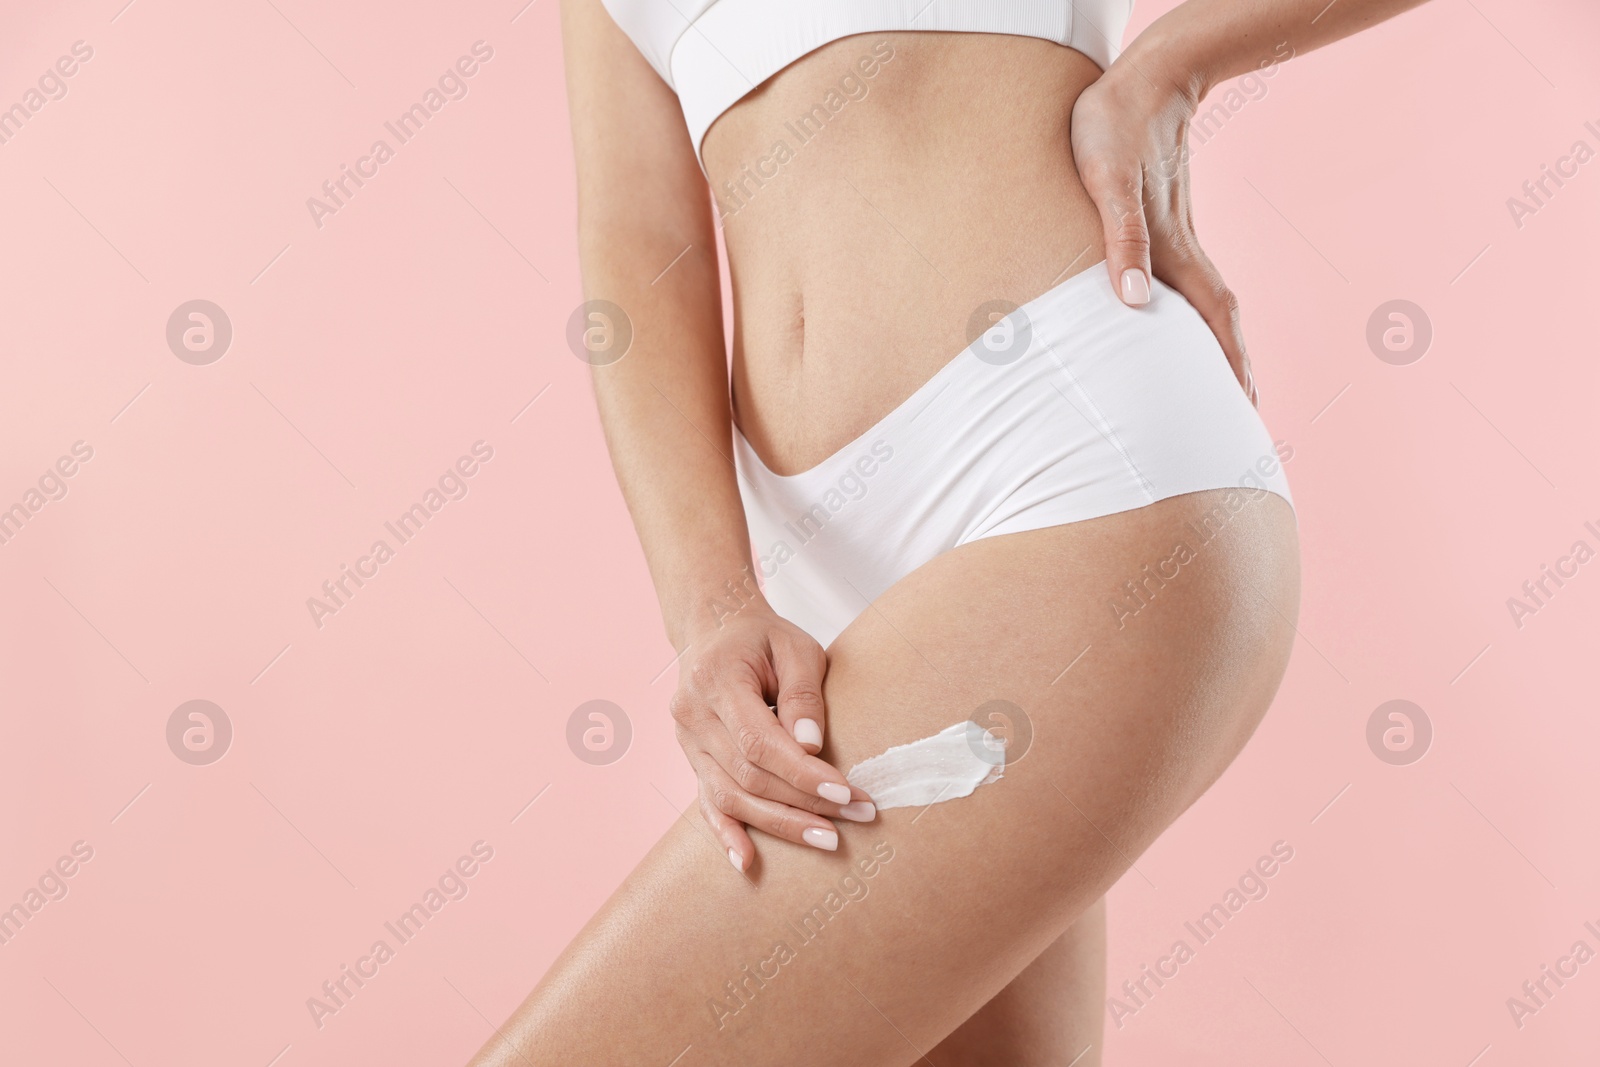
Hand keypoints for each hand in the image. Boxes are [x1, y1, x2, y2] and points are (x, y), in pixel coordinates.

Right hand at [670, 605, 874, 871]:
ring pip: (729, 795)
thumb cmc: (763, 638)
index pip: (758, 741)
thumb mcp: (794, 647)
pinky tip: (747, 863)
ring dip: (780, 824)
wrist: (715, 629)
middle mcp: (692, 715)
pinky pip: (707, 803)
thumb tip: (812, 746)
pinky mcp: (692, 759)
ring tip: (828, 839)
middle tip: (857, 816)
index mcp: (715, 680)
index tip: (846, 791)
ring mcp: (687, 741)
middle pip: (747, 775)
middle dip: (804, 802)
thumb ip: (802, 694)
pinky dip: (727, 834)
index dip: (801, 773)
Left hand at [1071, 61, 1256, 405]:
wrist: (1145, 76)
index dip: (1228, 368)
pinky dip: (1189, 317)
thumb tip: (1135, 303)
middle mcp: (1182, 252)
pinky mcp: (1163, 224)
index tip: (1244, 410)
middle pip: (1217, 324)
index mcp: (1174, 251)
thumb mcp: (1109, 180)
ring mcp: (1176, 239)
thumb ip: (1122, 238)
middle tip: (1241, 419)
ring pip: (1202, 306)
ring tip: (1217, 386)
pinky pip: (1183, 285)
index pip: (1213, 323)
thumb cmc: (1117, 124)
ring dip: (1213, 346)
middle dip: (1231, 372)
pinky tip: (1172, 327)